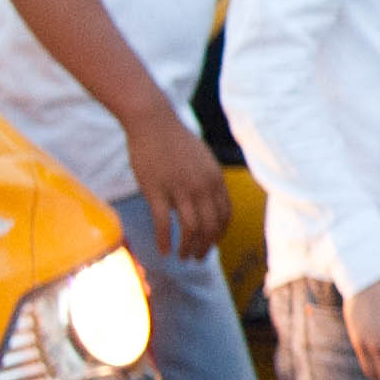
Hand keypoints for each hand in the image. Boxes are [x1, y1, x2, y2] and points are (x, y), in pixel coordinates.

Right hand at [124, 97, 227, 259]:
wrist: (153, 122)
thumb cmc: (176, 141)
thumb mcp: (203, 160)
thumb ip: (208, 182)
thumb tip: (209, 203)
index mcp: (216, 179)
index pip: (225, 215)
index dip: (220, 233)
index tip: (212, 243)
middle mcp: (202, 186)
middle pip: (211, 226)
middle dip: (206, 246)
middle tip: (197, 257)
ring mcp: (180, 189)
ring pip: (191, 228)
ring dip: (188, 247)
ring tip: (182, 257)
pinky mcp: (156, 190)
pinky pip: (163, 223)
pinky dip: (166, 241)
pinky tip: (163, 252)